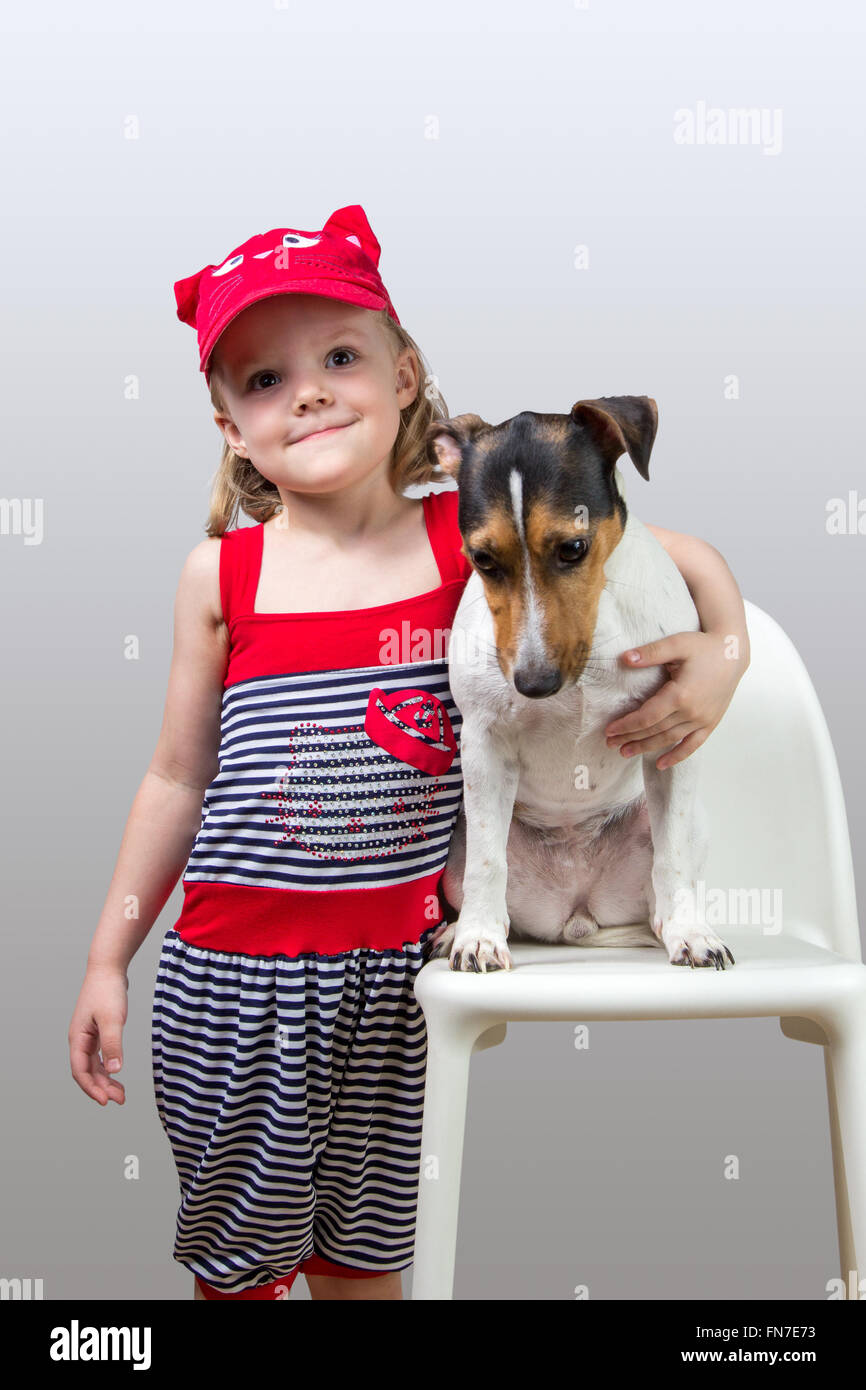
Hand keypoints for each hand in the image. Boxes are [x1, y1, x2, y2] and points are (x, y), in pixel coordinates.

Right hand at [69, 965, 128, 1105]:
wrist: (108, 968)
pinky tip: (116, 1072)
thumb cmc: (107, 991)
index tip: (106, 1101)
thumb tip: (114, 1071)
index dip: (92, 1088)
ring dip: (105, 1080)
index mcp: (78, 1038)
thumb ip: (113, 1044)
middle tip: (119, 1100)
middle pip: (87, 1072)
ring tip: (121, 1093)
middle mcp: (80, 1040)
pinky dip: (108, 1067)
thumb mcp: (112, 1019)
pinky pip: (99, 1056)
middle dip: (101, 1088)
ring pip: (94, 1065)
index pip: (80, 1071)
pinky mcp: (97, 1030)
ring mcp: (88, 1035)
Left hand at [604, 630, 747, 769]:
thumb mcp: (677, 644)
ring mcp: (702, 720)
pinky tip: (661, 764)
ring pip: (669, 739)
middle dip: (630, 738)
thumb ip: (651, 652)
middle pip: (654, 731)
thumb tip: (625, 658)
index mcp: (680, 695)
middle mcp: (691, 712)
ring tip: (626, 753)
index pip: (646, 717)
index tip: (609, 730)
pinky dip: (677, 756)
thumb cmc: (704, 647)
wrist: (733, 653)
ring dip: (646, 748)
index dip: (626, 725)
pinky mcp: (711, 723)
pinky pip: (692, 745)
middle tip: (610, 744)